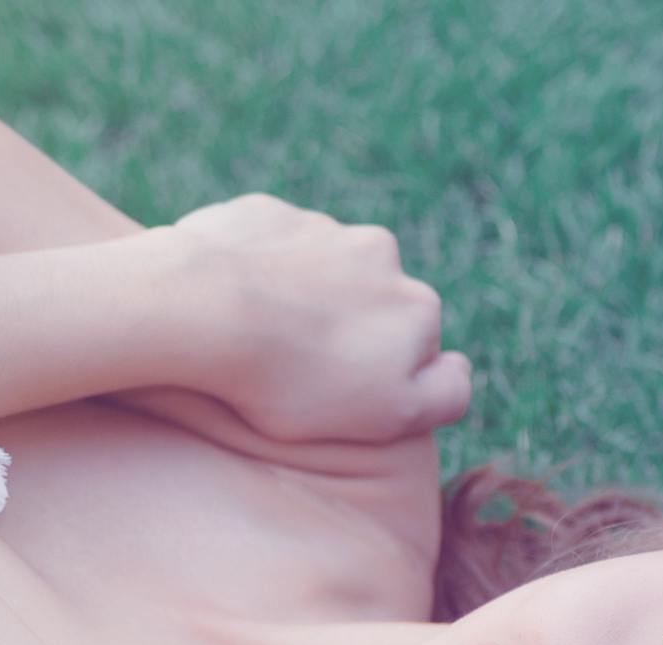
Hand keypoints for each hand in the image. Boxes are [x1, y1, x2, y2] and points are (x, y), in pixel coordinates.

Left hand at [166, 193, 473, 445]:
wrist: (205, 307)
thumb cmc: (290, 377)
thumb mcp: (388, 414)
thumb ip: (444, 393)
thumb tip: (458, 366)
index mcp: (416, 303)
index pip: (411, 347)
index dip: (373, 375)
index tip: (330, 393)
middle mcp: (380, 255)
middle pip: (365, 304)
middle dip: (336, 330)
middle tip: (287, 368)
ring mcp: (320, 227)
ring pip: (313, 273)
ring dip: (293, 300)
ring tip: (250, 338)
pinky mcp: (263, 213)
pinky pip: (264, 248)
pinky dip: (251, 273)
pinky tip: (223, 306)